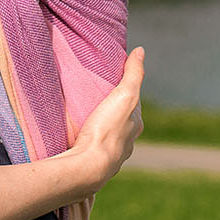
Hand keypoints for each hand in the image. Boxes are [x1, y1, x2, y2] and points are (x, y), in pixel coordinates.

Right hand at [66, 47, 144, 187]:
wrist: (87, 168)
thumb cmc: (106, 131)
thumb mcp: (124, 95)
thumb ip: (133, 74)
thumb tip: (140, 51)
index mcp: (135, 127)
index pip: (133, 104)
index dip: (125, 91)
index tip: (113, 81)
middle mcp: (126, 144)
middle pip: (120, 123)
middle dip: (112, 113)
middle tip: (96, 100)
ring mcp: (110, 158)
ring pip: (107, 140)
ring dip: (100, 132)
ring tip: (85, 121)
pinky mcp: (93, 166)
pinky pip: (92, 152)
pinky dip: (89, 146)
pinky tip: (78, 143)